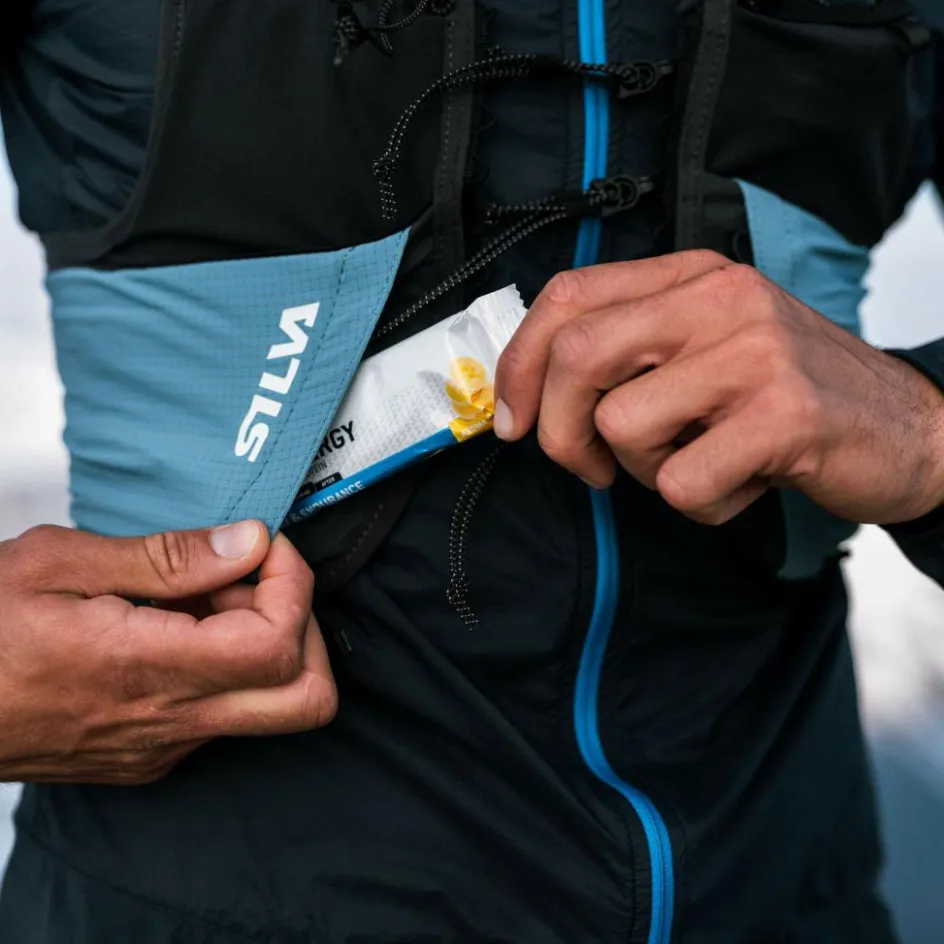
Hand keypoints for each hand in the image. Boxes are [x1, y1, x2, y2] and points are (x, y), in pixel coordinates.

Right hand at [0, 520, 334, 783]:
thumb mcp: (58, 564)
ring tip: (202, 597)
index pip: (278, 646)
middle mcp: (168, 723)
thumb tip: (251, 542)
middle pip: (306, 698)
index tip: (263, 547)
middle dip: (305, 626)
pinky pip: (223, 715)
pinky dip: (226, 665)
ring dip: (264, 642)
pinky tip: (176, 628)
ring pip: (272, 707)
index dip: (292, 585)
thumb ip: (168, 557)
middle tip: (255, 579)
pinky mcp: (149, 757)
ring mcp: (162, 748)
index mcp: (145, 669)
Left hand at [494, 251, 943, 525]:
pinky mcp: (784, 415)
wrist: (911, 427)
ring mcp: (755, 353)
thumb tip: (530, 387)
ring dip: (647, 471)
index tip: (511, 419)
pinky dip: (702, 505)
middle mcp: (722, 299)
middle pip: (577, 355)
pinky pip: (682, 484)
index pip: (567, 296)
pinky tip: (744, 483)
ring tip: (704, 460)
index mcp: (693, 275)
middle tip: (590, 467)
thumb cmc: (786, 395)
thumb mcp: (708, 347)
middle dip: (559, 430)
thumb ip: (631, 349)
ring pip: (623, 425)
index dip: (518, 362)